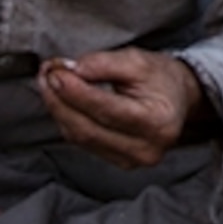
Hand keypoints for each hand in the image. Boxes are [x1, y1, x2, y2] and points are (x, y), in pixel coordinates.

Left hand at [37, 48, 207, 168]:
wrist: (176, 99)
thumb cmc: (159, 78)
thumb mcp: (137, 60)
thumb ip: (103, 63)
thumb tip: (70, 69)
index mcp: (158, 122)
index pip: (107, 109)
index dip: (76, 91)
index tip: (55, 71)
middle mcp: (146, 149)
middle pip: (88, 129)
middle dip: (60, 101)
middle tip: (46, 74)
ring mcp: (133, 161)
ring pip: (81, 138)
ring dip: (59, 109)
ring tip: (49, 83)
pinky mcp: (120, 163)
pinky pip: (83, 143)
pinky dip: (68, 120)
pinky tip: (61, 101)